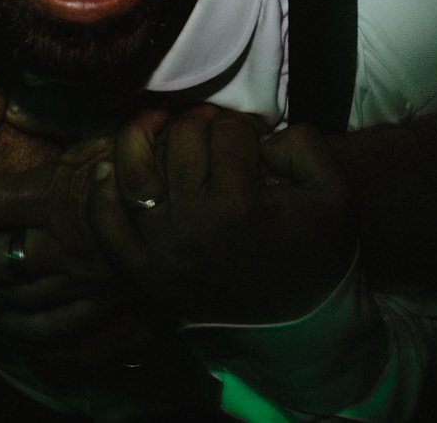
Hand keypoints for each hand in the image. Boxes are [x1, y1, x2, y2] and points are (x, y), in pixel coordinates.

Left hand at [0, 132, 166, 376]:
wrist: (206, 205)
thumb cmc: (153, 162)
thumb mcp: (101, 133)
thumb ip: (52, 124)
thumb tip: (11, 109)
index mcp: (54, 198)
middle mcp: (60, 246)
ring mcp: (80, 283)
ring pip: (15, 300)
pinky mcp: (103, 309)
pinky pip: (54, 333)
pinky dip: (27, 333)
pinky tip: (14, 324)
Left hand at [90, 104, 355, 324]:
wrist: (298, 315)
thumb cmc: (314, 247)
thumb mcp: (335, 193)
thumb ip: (304, 145)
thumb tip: (259, 135)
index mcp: (239, 207)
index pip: (228, 132)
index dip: (245, 125)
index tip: (255, 139)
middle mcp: (193, 227)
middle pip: (182, 139)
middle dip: (203, 122)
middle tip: (218, 133)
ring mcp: (161, 250)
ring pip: (135, 168)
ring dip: (142, 132)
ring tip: (159, 122)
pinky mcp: (143, 272)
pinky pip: (106, 224)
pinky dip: (101, 190)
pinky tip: (107, 165)